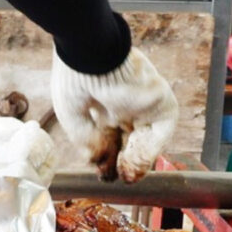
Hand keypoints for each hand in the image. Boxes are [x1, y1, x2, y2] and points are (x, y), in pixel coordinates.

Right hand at [52, 50, 180, 182]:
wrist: (91, 53)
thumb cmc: (75, 77)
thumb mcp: (71, 112)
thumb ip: (84, 138)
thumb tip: (94, 160)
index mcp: (104, 100)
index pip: (108, 132)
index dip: (103, 152)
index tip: (97, 169)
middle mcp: (125, 102)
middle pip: (127, 137)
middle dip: (119, 159)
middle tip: (110, 178)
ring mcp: (143, 103)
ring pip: (145, 138)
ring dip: (135, 160)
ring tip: (124, 177)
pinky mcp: (160, 103)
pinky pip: (160, 133)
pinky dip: (149, 153)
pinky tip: (133, 168)